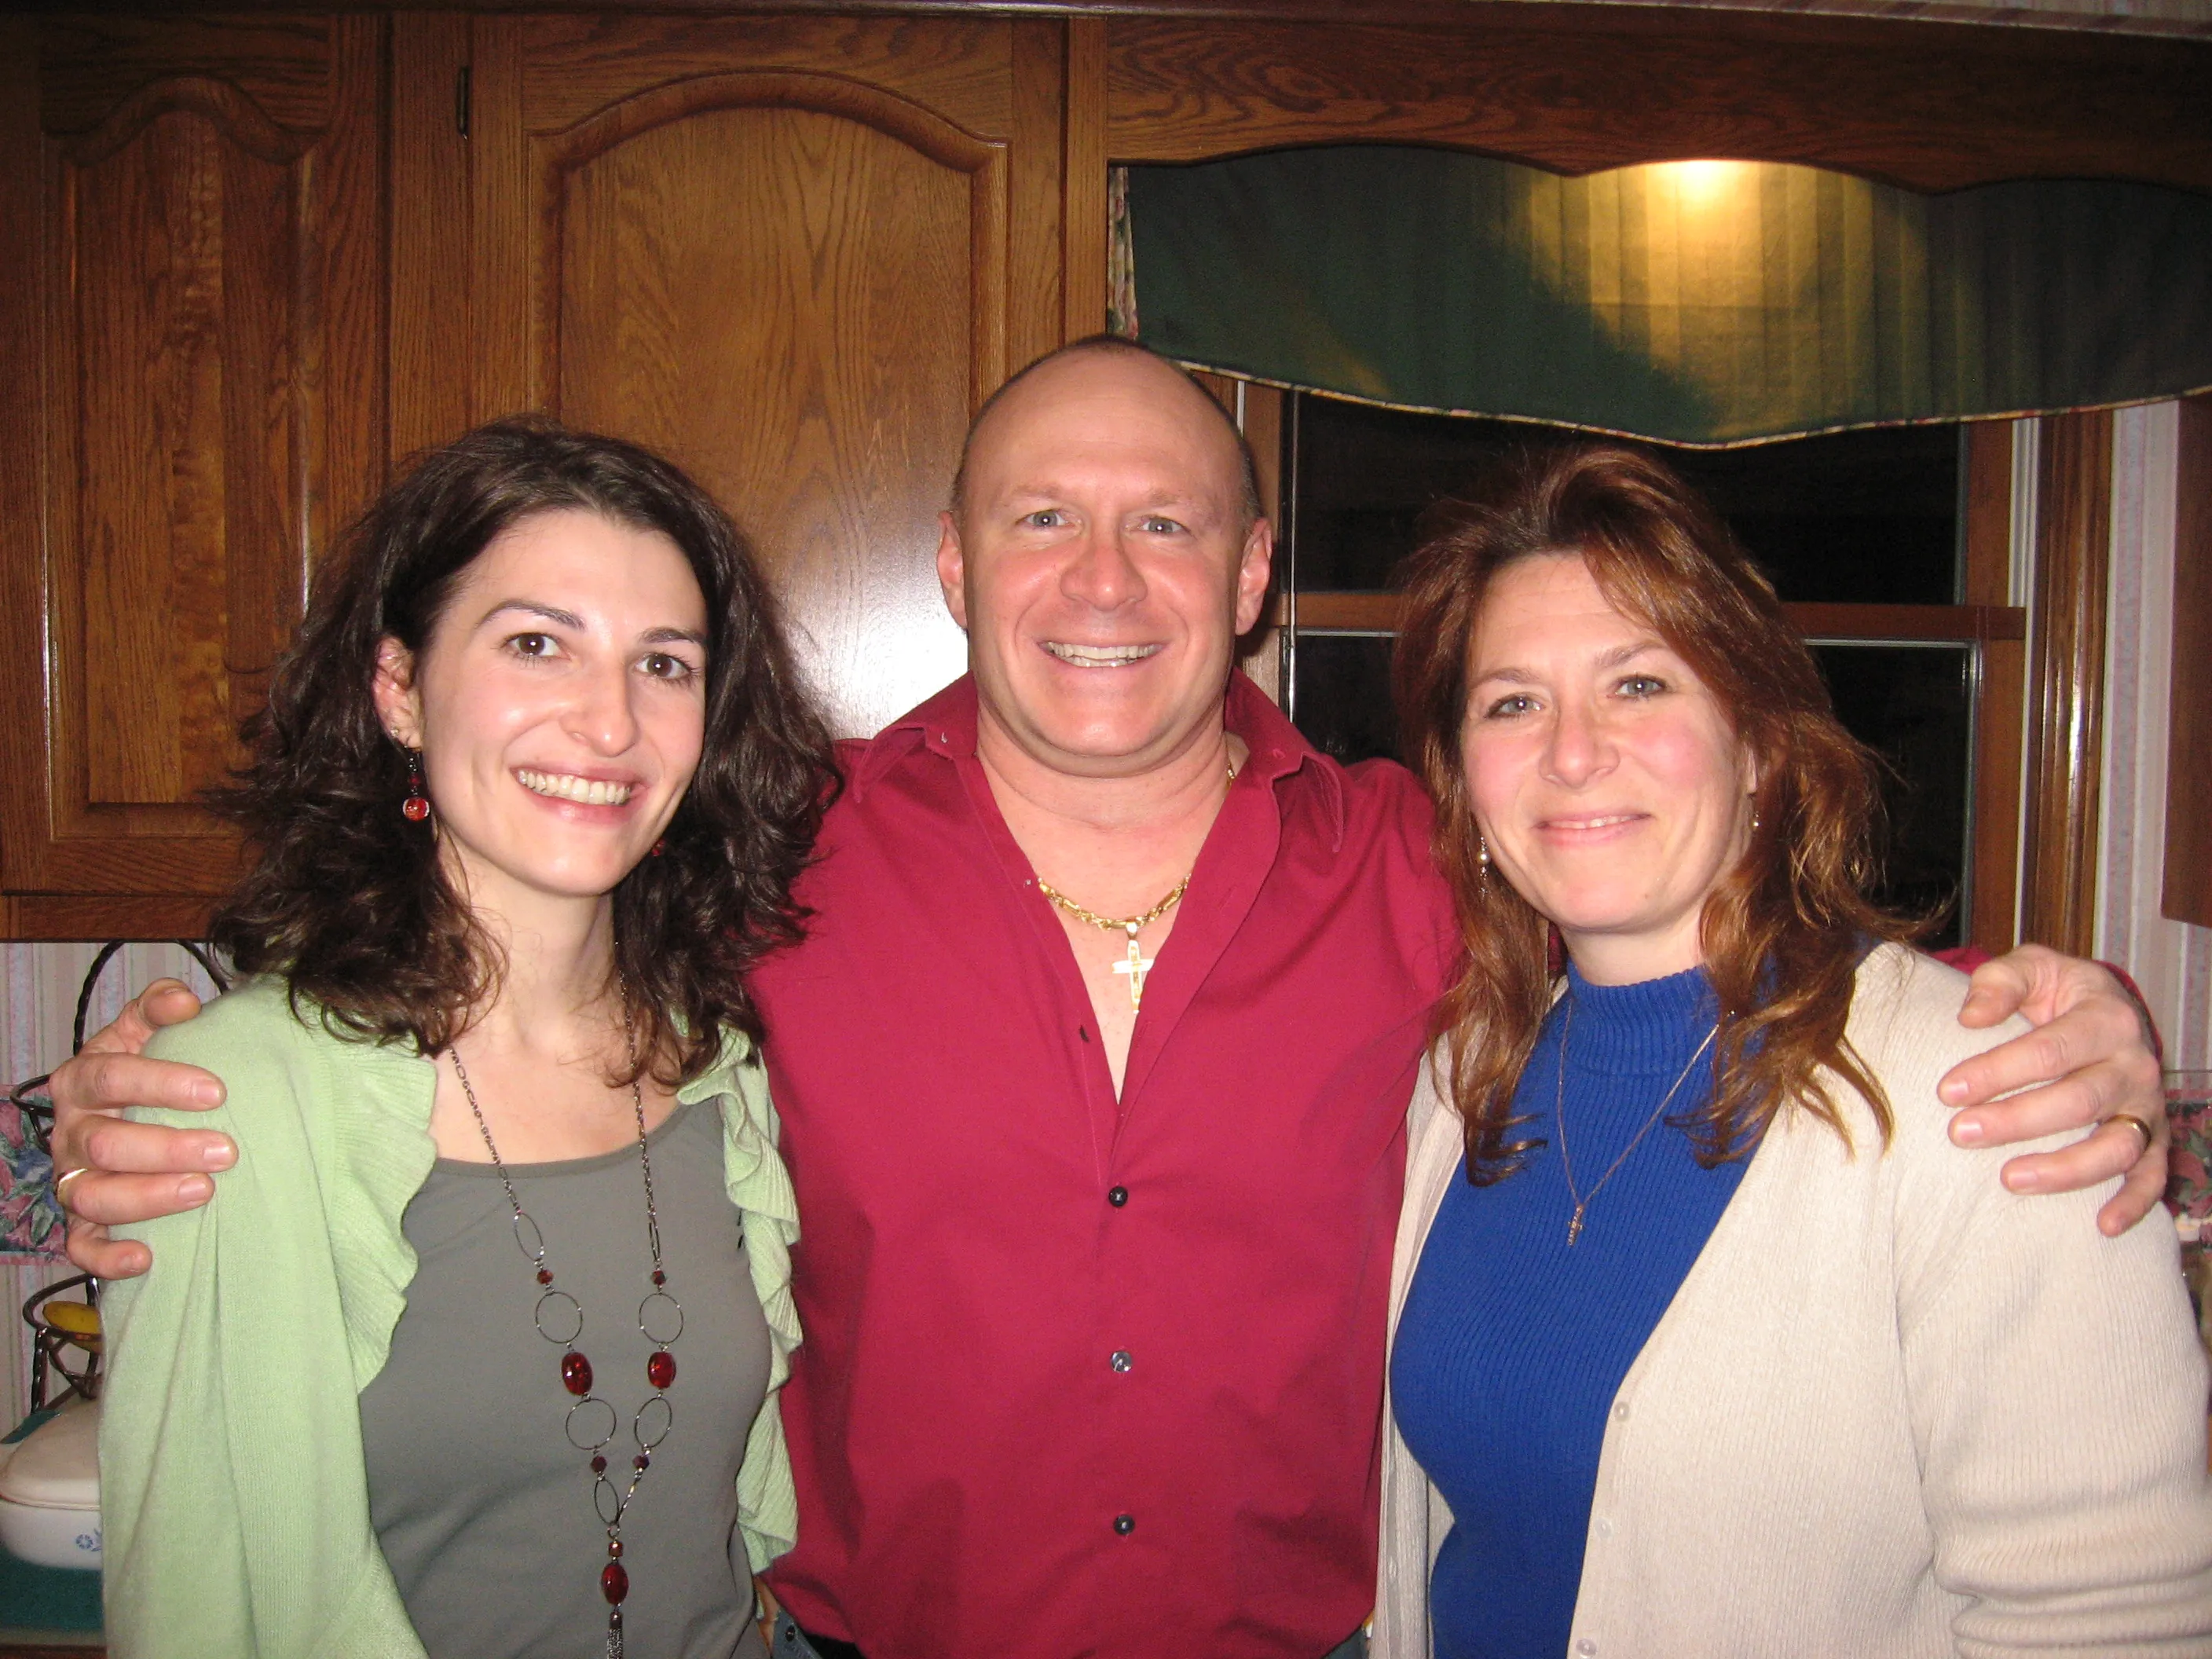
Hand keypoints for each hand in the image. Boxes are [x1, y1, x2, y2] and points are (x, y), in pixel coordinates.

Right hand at [51, 980, 229, 1278]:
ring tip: (204, 1191)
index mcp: (82, 1079)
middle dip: (167, 1148)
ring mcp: (72, 1178)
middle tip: (225, 1151)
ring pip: (92, 1196)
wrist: (125, 1109)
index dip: (160, 1082)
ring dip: (147, 1197)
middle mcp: (70, 1131)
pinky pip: (81, 1247)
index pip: (111, 1077)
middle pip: (106, 1143)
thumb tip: (183, 1001)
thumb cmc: (146, 1069)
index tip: (216, 1091)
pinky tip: (146, 1258)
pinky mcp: (80, 1221)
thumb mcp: (146, 1030)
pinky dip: (107, 1257)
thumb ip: (160, 1007)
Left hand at [1940, 944, 2164, 1235]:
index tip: (1948, 1090)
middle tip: (1960, 1134)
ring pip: (2117, 1146)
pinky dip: (2135, 1203)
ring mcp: (2147, 1105)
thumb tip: (1970, 1017)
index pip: (2050, 1050)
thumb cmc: (2057, 992)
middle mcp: (2135, 1064)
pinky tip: (2102, 1226)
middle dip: (2017, 1120)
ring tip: (2009, 1179)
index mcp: (2106, 1019)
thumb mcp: (2032, 967)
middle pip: (2078, 1101)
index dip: (1998, 1071)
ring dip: (2065, 1169)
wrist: (2107, 1008)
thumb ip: (2000, 982)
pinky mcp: (2154, 1137)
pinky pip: (2152, 1176)